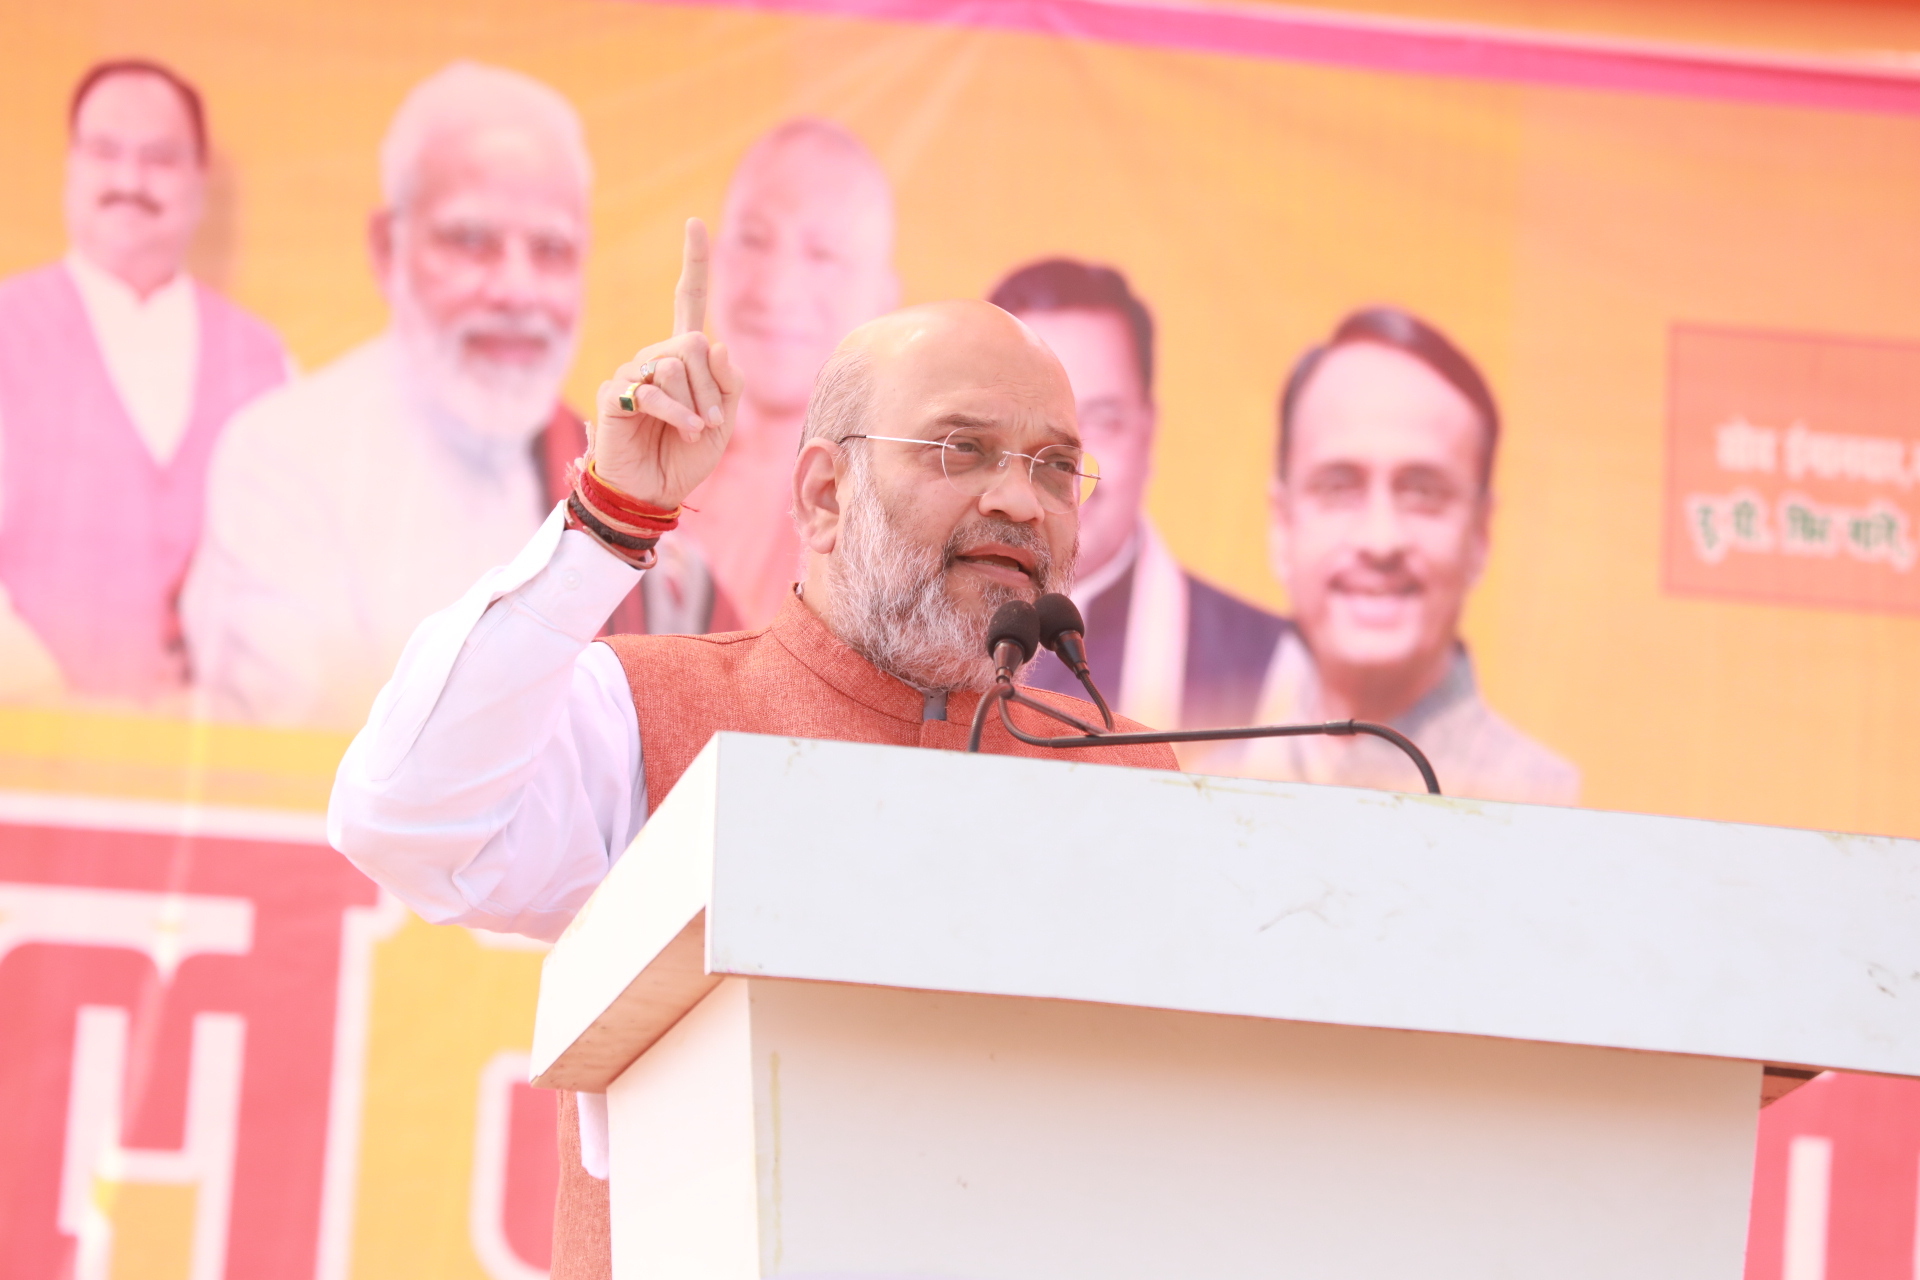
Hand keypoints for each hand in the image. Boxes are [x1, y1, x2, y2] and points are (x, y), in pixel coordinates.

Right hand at [589, 218, 742, 508]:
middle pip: (693, 343)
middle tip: (710, 423)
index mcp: (683, 357)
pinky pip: (655, 390)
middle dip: (711, 388)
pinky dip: (678, 415)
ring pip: (676, 364)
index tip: (695, 224)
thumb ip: (730, 383)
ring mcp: (632, 372)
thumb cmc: (686, 457)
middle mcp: (655, 356)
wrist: (653, 492)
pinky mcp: (616, 394)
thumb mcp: (724, 420)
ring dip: (696, 405)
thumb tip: (718, 345)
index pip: (688, 300)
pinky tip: (685, 433)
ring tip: (693, 433)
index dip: (694, 262)